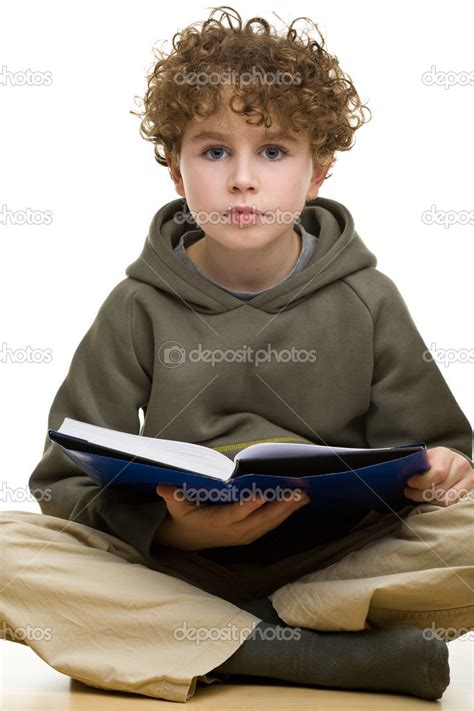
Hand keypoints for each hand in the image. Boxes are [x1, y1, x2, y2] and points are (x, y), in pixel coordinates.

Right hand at [153, 484, 310, 550]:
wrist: (190, 539)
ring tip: (304, 496)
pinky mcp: (252, 534)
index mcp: (217, 522)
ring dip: (288, 510)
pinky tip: (298, 503)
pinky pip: (271, 524)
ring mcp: (245, 534)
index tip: (260, 495)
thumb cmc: (185, 516)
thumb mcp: (176, 507)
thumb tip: (162, 487)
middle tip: (298, 492)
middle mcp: (234, 531)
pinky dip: (286, 514)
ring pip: (270, 523)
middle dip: (281, 506)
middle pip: (261, 519)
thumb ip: (173, 497)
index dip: (247, 506)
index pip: (235, 514)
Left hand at [404, 447, 473, 506]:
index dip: (421, 481)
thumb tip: (394, 467)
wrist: (451, 463)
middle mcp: (460, 464)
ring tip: (419, 496)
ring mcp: (468, 477)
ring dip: (428, 501)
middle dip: (420, 494)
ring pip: (445, 499)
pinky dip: (439, 505)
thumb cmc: (431, 462)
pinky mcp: (471, 489)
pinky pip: (453, 504)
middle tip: (409, 492)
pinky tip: (431, 500)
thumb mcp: (423, 458)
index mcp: (445, 453)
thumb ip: (413, 463)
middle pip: (439, 489)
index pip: (438, 472)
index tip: (409, 483)